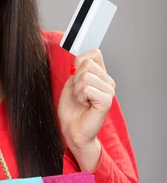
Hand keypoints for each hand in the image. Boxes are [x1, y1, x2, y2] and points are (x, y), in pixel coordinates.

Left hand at [57, 48, 115, 171]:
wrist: (72, 129)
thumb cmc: (72, 108)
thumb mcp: (72, 83)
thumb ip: (78, 69)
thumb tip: (81, 60)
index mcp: (101, 75)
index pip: (94, 53)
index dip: (80, 61)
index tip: (75, 76)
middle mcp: (108, 82)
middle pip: (87, 64)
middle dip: (75, 79)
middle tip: (79, 94)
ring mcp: (109, 91)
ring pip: (85, 76)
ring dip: (77, 90)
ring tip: (82, 100)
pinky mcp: (106, 100)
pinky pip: (87, 88)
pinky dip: (80, 97)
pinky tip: (85, 105)